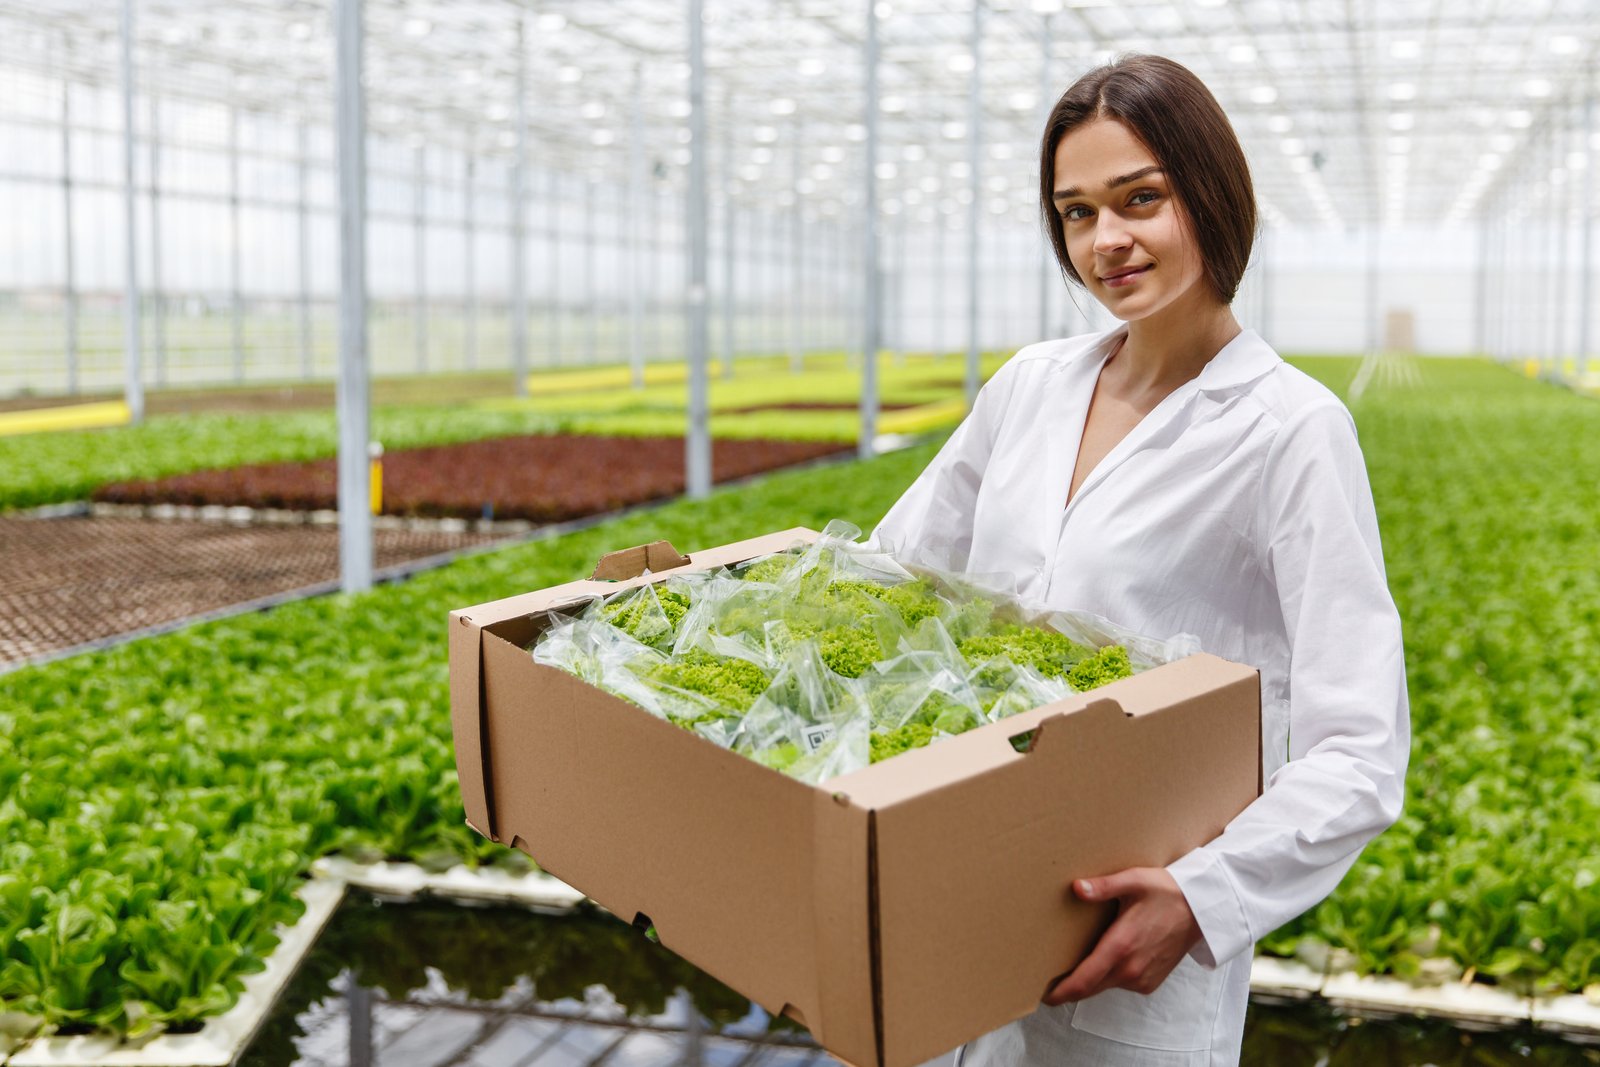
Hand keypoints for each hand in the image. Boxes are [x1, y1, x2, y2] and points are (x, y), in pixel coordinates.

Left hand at [1043, 867, 1203, 1004]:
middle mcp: (1130, 969)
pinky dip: (1108, 977)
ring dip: (1089, 980)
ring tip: (1074, 965)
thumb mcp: (1133, 881)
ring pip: (1104, 986)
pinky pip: (1120, 984)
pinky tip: (1104, 960)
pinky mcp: (1149, 983)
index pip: (1084, 980)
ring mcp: (1141, 979)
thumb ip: (1103, 887)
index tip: (1044, 994)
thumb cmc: (1166, 891)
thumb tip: (1076, 888)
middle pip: (1090, 988)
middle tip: (1049, 981)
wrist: (1201, 910)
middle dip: (1068, 988)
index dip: (1061, 991)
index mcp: (1121, 946)